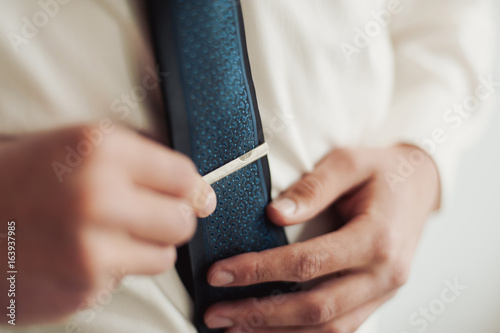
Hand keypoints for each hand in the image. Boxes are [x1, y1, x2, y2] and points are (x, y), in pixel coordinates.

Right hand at [0, 125, 215, 324]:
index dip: (191, 187)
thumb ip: (140, 161)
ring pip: (164, 255)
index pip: (183, 175)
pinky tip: (84, 256)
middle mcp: (97, 196)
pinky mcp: (83, 286)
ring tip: (112, 236)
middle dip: (173, 220)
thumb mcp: (77, 147)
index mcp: (99, 150)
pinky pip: (128, 279)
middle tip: (151, 217)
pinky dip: (117, 269)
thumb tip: (199, 189)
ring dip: (147, 248)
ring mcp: (90, 247)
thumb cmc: (23, 180)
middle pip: (182, 220)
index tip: (190, 195)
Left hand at [204, 145, 439, 331]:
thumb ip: (313, 188)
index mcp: (377, 239)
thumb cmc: (382, 171)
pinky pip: (339, 327)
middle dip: (261, 315)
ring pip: (328, 328)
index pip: (308, 263)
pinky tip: (271, 330)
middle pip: (316, 309)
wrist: (419, 185)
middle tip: (217, 314)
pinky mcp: (377, 298)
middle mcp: (384, 275)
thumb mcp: (349, 162)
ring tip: (234, 329)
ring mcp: (383, 292)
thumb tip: (274, 215)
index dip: (259, 271)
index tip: (220, 273)